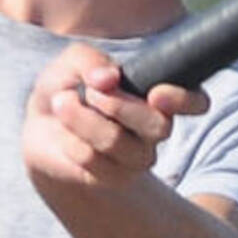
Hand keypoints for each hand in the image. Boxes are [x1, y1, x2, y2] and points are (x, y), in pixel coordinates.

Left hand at [22, 43, 208, 191]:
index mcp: (158, 95)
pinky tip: (63, 132)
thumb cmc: (68, 84)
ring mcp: (138, 157)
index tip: (156, 94)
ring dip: (83, 120)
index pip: (196, 101)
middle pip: (158, 126)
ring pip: (118, 143)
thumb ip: (90, 60)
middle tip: (89, 90)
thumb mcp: (72, 61)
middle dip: (116, 104)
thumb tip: (107, 78)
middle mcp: (156, 128)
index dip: (184, 101)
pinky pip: (93, 161)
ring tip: (62, 102)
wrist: (41, 122)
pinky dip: (70, 140)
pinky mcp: (113, 178)